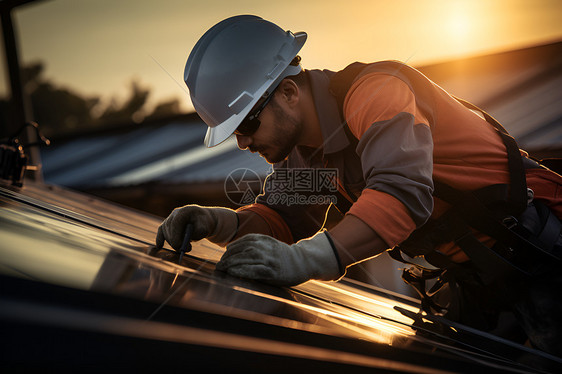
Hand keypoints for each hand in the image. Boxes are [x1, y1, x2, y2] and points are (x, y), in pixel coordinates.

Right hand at [156, 205, 237, 248]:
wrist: (203, 221)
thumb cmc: (204, 224)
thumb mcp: (206, 228)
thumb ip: (199, 232)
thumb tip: (190, 237)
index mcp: (185, 211)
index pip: (176, 223)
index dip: (176, 236)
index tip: (181, 246)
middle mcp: (175, 213)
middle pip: (170, 229)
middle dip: (176, 242)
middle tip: (188, 249)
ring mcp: (170, 218)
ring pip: (166, 234)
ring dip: (175, 243)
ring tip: (187, 246)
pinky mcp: (166, 224)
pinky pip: (160, 232)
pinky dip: (160, 239)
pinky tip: (159, 247)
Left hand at [216, 231, 342, 285]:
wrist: (303, 261)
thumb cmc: (282, 255)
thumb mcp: (268, 244)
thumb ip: (254, 245)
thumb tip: (232, 252)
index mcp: (263, 239)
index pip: (240, 242)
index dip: (229, 250)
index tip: (224, 258)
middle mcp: (264, 247)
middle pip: (240, 251)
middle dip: (226, 258)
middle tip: (219, 266)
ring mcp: (268, 259)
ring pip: (244, 259)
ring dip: (230, 264)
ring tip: (222, 270)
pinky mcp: (271, 271)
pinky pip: (252, 270)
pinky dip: (240, 271)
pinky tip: (233, 273)